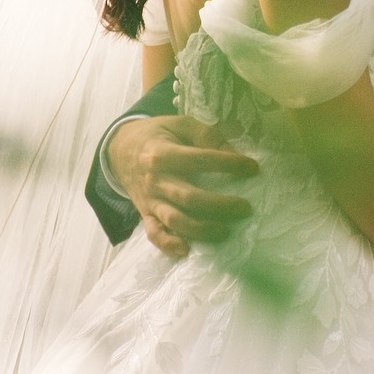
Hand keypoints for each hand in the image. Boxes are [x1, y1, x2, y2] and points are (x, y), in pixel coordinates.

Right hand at [108, 115, 258, 258]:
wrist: (120, 149)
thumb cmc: (158, 134)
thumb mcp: (180, 124)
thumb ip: (207, 136)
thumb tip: (234, 154)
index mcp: (164, 152)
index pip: (201, 159)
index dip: (229, 164)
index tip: (252, 168)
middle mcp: (156, 179)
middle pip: (190, 197)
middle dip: (220, 205)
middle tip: (245, 208)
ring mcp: (150, 200)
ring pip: (175, 220)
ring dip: (202, 229)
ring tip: (226, 231)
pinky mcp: (145, 214)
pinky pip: (154, 234)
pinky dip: (169, 245)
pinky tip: (187, 250)